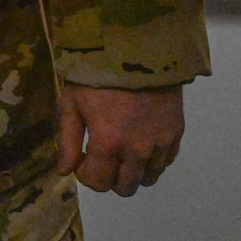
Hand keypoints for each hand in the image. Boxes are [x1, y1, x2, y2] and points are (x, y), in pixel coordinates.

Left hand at [56, 82, 184, 195]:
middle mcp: (137, 150)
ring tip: (122, 150)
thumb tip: (64, 172)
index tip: (82, 159)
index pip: (98, 183)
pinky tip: (140, 142)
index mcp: (108, 144)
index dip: (86, 175)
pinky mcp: (176, 133)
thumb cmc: (96, 76)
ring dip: (132, 172)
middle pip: (126, 187)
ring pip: (148, 178)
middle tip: (102, 158)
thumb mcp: (71, 104)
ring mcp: (161, 143)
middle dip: (109, 179)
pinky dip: (152, 160)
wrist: (137, 52)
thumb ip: (67, 142)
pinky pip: (165, 161)